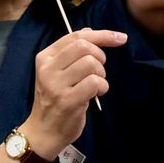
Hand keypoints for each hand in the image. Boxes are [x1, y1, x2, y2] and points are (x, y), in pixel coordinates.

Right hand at [23, 28, 128, 157]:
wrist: (43, 131)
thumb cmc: (55, 100)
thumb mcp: (57, 72)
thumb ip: (71, 51)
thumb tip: (89, 31)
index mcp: (45, 57)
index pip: (75, 36)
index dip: (101, 34)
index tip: (120, 38)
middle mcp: (48, 68)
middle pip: (84, 47)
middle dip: (100, 56)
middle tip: (100, 70)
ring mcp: (56, 84)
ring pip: (91, 64)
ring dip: (101, 74)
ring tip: (96, 85)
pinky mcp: (67, 100)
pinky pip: (94, 83)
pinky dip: (102, 87)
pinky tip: (97, 94)